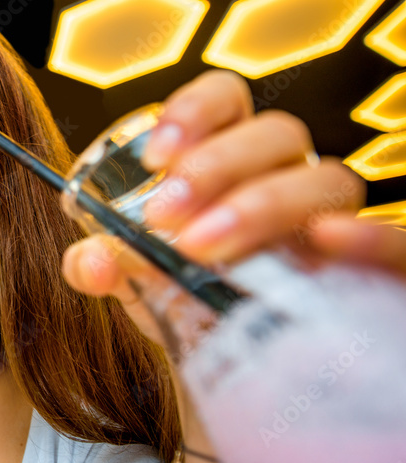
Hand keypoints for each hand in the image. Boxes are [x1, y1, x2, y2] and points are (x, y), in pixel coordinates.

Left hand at [61, 69, 405, 349]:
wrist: (231, 364)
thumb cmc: (183, 296)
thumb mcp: (134, 278)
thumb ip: (100, 264)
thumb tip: (88, 263)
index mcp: (229, 158)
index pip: (226, 98)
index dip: (193, 111)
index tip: (154, 156)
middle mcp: (287, 176)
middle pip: (276, 133)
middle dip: (216, 166)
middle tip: (164, 216)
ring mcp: (334, 221)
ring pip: (330, 180)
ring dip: (264, 204)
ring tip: (202, 247)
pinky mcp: (372, 271)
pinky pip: (395, 242)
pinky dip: (370, 236)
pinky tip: (324, 244)